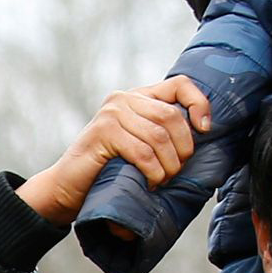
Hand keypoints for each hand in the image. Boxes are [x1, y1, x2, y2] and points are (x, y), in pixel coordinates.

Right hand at [20, 77, 212, 221]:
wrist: (66, 187)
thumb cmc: (107, 169)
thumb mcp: (139, 144)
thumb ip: (162, 131)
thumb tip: (203, 131)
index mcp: (137, 97)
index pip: (179, 84)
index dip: (199, 104)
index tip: (205, 129)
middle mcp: (124, 99)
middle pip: (172, 116)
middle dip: (182, 148)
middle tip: (176, 170)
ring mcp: (112, 114)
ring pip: (159, 137)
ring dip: (168, 165)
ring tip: (162, 180)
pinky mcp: (104, 132)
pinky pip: (143, 152)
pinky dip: (153, 172)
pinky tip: (150, 183)